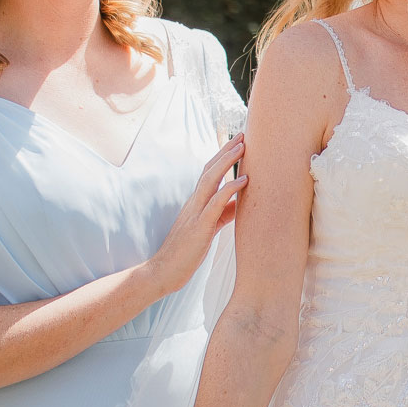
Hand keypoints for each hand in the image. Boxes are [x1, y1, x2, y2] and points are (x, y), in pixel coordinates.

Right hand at [145, 135, 245, 293]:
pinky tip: (243, 180)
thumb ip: (222, 214)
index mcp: (195, 203)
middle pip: (210, 169)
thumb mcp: (208, 229)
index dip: (222, 156)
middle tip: (243, 135)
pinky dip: (230, 189)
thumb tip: (239, 204)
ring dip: (228, 161)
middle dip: (227, 151)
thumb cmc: (186, 253)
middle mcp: (194, 203)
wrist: (164, 272)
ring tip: (244, 147)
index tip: (238, 142)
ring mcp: (195, 213)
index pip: (209, 173)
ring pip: (211, 180)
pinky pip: (215, 204)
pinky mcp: (199, 227)